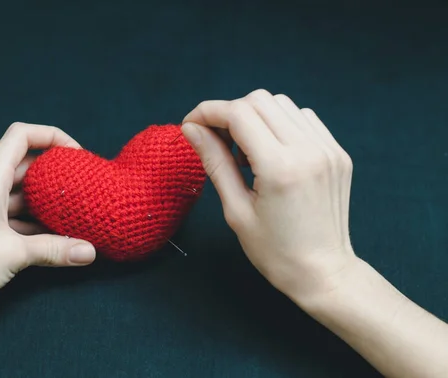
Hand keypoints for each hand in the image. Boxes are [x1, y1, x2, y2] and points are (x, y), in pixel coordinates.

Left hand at [0, 122, 95, 310]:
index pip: (21, 136)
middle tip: (79, 186)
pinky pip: (6, 211)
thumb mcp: (16, 253)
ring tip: (69, 212)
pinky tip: (47, 234)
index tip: (75, 154)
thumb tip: (89, 251)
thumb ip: (56, 249)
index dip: (51, 136)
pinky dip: (28, 218)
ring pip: (15, 191)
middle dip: (52, 173)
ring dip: (42, 199)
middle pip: (22, 164)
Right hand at [181, 89, 355, 300]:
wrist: (323, 272)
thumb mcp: (235, 209)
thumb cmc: (275, 251)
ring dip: (255, 116)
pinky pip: (303, 118)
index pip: (238, 114)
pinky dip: (279, 124)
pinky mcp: (338, 153)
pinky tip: (270, 150)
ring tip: (244, 150)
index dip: (207, 112)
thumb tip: (191, 129)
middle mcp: (309, 150)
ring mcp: (328, 149)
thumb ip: (214, 162)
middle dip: (229, 112)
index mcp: (280, 168)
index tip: (190, 125)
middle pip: (259, 100)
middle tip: (215, 139)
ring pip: (282, 104)